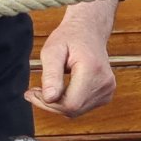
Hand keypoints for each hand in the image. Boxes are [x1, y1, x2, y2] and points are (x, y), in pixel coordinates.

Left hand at [25, 0, 118, 116]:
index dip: (48, 104)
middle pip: (73, 109)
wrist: (89, 30)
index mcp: (93, 71)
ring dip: (58, 104)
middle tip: (33, 91)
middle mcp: (105, 83)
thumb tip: (49, 98)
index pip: (70, 104)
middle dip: (50, 104)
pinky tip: (59, 89)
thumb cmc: (69, 37)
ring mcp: (108, 89)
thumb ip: (51, 75)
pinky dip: (68, 102)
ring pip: (77, 110)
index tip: (32, 93)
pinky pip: (82, 107)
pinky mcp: (106, 93)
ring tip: (45, 88)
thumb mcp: (52, 50)